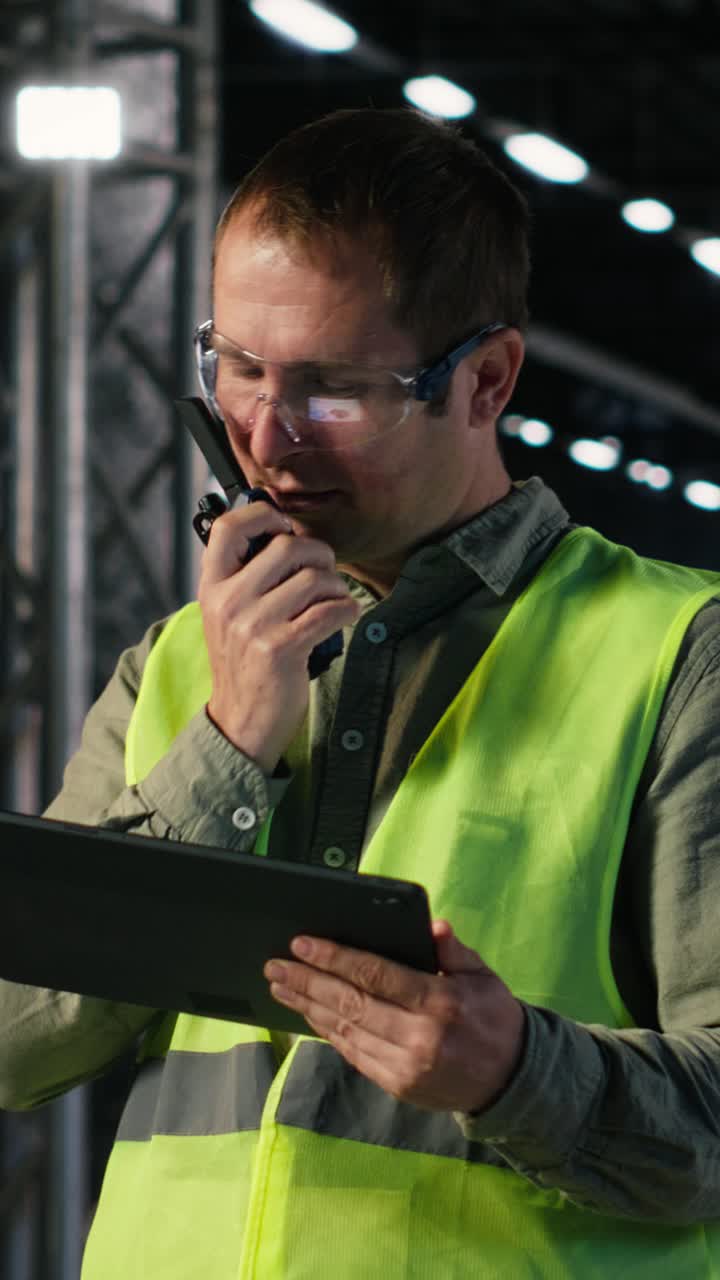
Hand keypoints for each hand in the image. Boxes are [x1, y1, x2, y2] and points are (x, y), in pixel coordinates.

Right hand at [197, 504, 359, 772]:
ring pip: (314, 578)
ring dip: (336, 586)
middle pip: (287, 547)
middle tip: (325, 572)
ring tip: (333, 600)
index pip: (228, 528)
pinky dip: (346, 610)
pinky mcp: (282, 648)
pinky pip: (330, 610)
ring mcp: (253, 625)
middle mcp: (228, 602)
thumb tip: (283, 530)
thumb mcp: (227, 615)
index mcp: (212, 587)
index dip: (263, 515)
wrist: (241, 721)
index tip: (285, 527)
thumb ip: (245, 576)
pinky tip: (343, 616)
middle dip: (318, 554)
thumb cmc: (244, 662)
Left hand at [264, 920, 525, 1112]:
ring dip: (307, 1007)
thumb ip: (455, 950)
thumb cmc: (494, 1017)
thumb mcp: (483, 975)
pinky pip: (353, 1053)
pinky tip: (309, 1014)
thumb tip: (433, 927)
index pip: (375, 974)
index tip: (303, 944)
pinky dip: (327, 1031)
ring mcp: (406, 1065)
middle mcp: (419, 1036)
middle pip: (350, 1003)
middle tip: (275, 965)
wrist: (511, 1080)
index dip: (335, 958)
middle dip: (307, 981)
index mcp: (440, 1002)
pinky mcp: (397, 1084)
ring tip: (280, 987)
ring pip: (345, 1030)